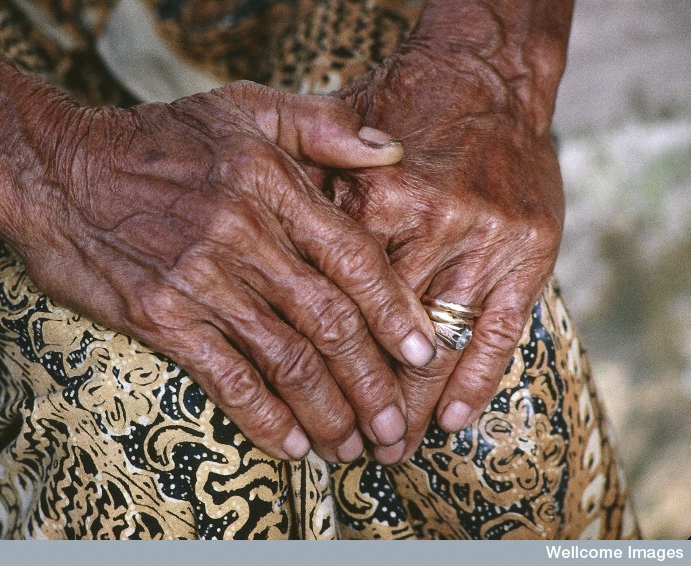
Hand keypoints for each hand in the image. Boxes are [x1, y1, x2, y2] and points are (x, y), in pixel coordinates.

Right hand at [0, 81, 436, 462]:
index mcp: (271, 185)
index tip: (422, 354)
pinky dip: (263, 416)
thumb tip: (391, 152)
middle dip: (371, 382)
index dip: (395, 311)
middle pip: (329, 321)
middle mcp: (242, 235)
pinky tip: (288, 443)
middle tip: (395, 426)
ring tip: (351, 446)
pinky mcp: (160, 317)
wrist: (57, 170)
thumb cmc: (157, 140)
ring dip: (327, 411)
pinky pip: (224, 377)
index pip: (353, 258)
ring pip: (284, 357)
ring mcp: (200, 280)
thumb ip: (322, 129)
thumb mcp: (244, 109)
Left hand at [333, 44, 564, 462]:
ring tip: (393, 449)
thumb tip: (270, 253)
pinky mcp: (529, 251)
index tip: (303, 401)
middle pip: (384, 332)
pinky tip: (450, 421)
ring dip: (413, 405)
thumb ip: (306, 199)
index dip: (319, 359)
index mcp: (374, 198)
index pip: (338, 300)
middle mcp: (430, 223)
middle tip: (347, 447)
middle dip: (363, 398)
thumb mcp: (338, 141)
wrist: (487, 76)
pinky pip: (501, 331)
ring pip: (439, 343)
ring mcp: (484, 241)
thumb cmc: (403, 108)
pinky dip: (476, 380)